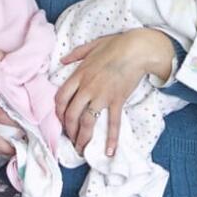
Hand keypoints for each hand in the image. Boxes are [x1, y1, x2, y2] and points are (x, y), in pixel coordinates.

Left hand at [55, 28, 172, 155]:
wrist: (137, 49)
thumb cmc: (116, 45)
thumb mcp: (91, 46)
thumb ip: (75, 54)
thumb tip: (62, 60)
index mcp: (79, 75)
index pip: (61, 98)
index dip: (59, 113)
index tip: (61, 121)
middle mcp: (87, 88)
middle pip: (71, 114)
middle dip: (69, 130)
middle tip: (71, 139)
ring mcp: (102, 96)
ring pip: (87, 121)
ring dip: (83, 138)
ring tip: (82, 149)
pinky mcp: (117, 101)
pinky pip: (113, 123)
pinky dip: (111, 139)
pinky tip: (109, 151)